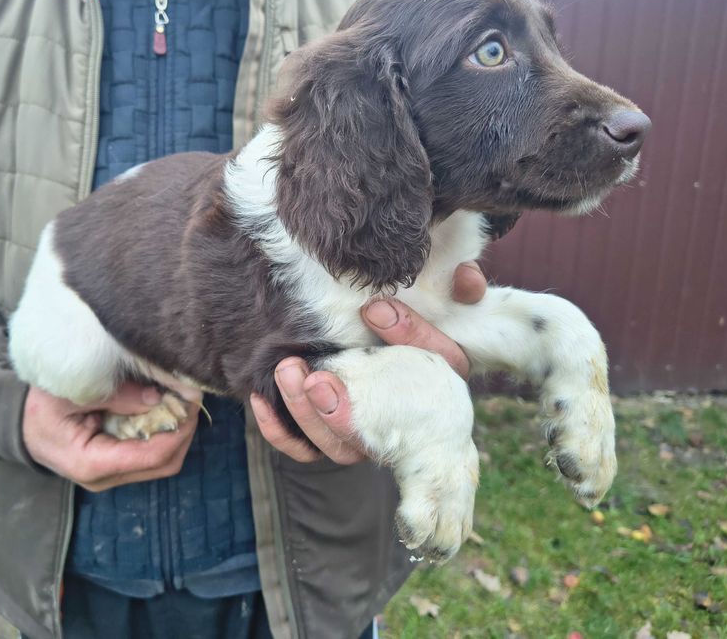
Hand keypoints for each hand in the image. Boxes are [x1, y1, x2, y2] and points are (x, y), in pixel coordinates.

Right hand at [23, 382, 200, 490]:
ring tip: (181, 399)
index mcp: (92, 464)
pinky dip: (164, 432)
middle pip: (165, 464)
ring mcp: (113, 475)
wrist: (20, 426)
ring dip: (177, 431)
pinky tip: (166, 407)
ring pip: (163, 462)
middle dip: (184, 430)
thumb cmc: (40, 408)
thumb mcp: (71, 393)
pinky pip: (151, 454)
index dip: (178, 430)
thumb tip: (158, 396)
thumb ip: (115, 395)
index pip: (152, 456)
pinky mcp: (117, 466)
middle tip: (191, 396)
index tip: (190, 401)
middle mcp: (106, 478)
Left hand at [250, 262, 486, 463]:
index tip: (368, 317)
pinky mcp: (332, 437)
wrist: (396, 368)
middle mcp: (399, 421)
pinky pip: (303, 448)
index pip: (423, 376)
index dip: (405, 344)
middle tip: (305, 373)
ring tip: (286, 371)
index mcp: (435, 388)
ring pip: (332, 446)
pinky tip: (260, 399)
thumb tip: (465, 277)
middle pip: (366, 434)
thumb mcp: (444, 310)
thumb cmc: (420, 337)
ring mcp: (363, 435)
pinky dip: (280, 431)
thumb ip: (463, 293)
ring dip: (303, 414)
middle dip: (331, 409)